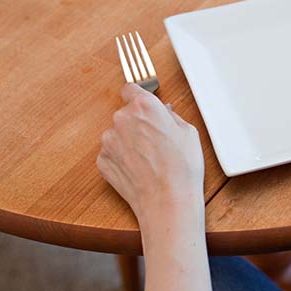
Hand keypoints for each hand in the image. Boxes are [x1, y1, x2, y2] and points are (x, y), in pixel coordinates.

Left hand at [96, 83, 204, 220]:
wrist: (167, 201)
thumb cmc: (182, 167)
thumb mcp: (188, 132)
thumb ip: (170, 116)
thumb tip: (164, 113)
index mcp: (144, 106)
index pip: (130, 89)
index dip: (138, 98)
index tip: (142, 105)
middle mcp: (122, 119)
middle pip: (125, 114)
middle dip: (137, 123)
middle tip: (156, 140)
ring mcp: (108, 141)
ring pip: (118, 134)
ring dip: (129, 141)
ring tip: (149, 159)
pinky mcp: (102, 161)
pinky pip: (112, 153)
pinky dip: (123, 158)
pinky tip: (140, 169)